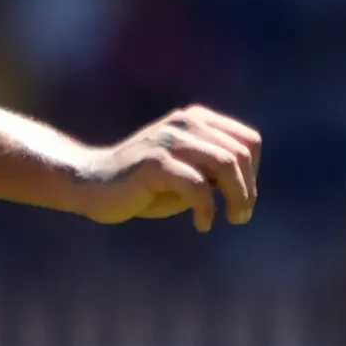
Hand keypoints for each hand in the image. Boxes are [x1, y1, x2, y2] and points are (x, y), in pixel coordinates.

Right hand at [79, 106, 262, 230]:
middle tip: (240, 217)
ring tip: (231, 219)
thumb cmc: (143, 186)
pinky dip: (207, 209)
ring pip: (225, 165)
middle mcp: (185, 123)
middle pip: (240, 155)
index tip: (243, 200)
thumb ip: (213, 172)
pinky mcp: (155, 162)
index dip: (253, 174)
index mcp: (196, 121)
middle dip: (248, 191)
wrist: (91, 185)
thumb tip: (248, 186)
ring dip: (237, 198)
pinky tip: (202, 224)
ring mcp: (169, 140)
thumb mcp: (186, 174)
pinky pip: (197, 186)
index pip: (248, 141)